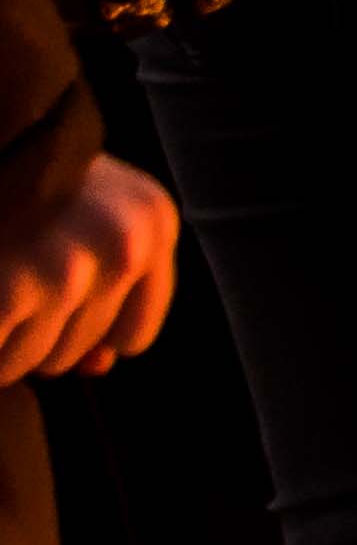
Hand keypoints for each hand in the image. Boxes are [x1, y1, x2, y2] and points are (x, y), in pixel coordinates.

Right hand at [0, 156, 175, 384]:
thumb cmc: (21, 178)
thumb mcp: (85, 213)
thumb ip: (108, 284)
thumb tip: (101, 365)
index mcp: (153, 222)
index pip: (132, 336)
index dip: (84, 335)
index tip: (46, 305)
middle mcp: (124, 245)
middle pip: (80, 352)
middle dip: (35, 335)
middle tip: (5, 282)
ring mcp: (68, 268)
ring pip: (36, 361)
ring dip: (3, 342)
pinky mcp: (14, 289)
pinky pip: (0, 362)